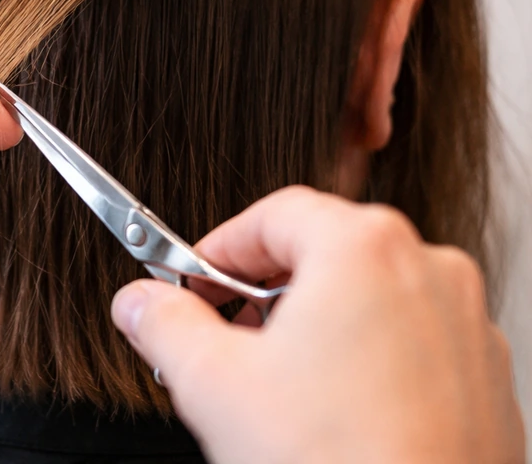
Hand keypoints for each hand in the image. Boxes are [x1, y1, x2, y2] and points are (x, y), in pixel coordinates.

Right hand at [111, 186, 524, 463]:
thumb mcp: (214, 385)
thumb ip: (164, 325)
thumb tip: (141, 304)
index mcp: (364, 248)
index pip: (273, 214)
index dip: (218, 248)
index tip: (191, 281)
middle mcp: (427, 271)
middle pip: (322, 250)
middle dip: (261, 290)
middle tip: (222, 333)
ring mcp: (464, 325)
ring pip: (367, 295)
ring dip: (310, 323)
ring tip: (272, 381)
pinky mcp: (483, 378)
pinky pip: (408, 340)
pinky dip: (361, 356)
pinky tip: (327, 410)